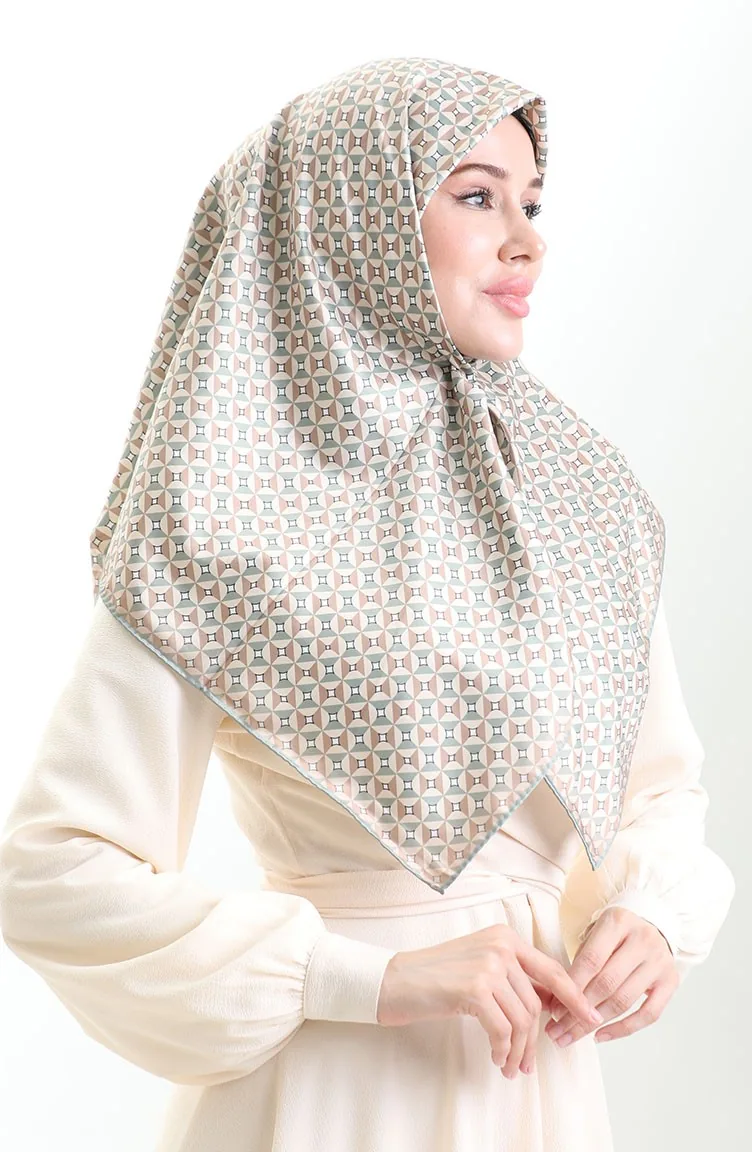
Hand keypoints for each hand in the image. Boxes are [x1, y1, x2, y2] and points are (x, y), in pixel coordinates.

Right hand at [376, 922, 605, 1079]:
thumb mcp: (479, 966)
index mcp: (505, 937)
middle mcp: (500, 946)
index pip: (552, 969)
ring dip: (519, 1050)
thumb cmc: (435, 977)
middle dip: (536, 1040)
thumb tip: (549, 1004)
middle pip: (536, 1003)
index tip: (590, 1018)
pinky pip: (503, 1030)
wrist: (394, 980)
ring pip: (523, 1019)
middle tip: (528, 1064)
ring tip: (510, 1066)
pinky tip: (496, 1058)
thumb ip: (512, 978)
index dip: (575, 997)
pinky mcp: (473, 988)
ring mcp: (488, 965)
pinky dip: (503, 1050)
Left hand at [544, 906, 679, 1047]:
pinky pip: (648, 1014)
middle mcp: (642, 940)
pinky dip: (623, 1029)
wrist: (653, 924)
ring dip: (595, 1024)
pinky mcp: (671, 982)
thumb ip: (581, 961)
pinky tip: (600, 1035)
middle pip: (607, 983)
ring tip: (572, 1036)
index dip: (572, 987)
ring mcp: (659, 962)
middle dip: (579, 1011)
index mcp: (618, 922)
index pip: (591, 960)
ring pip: (624, 1001)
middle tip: (558, 1030)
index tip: (554, 1010)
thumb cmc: (615, 934)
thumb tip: (557, 1002)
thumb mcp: (596, 933)